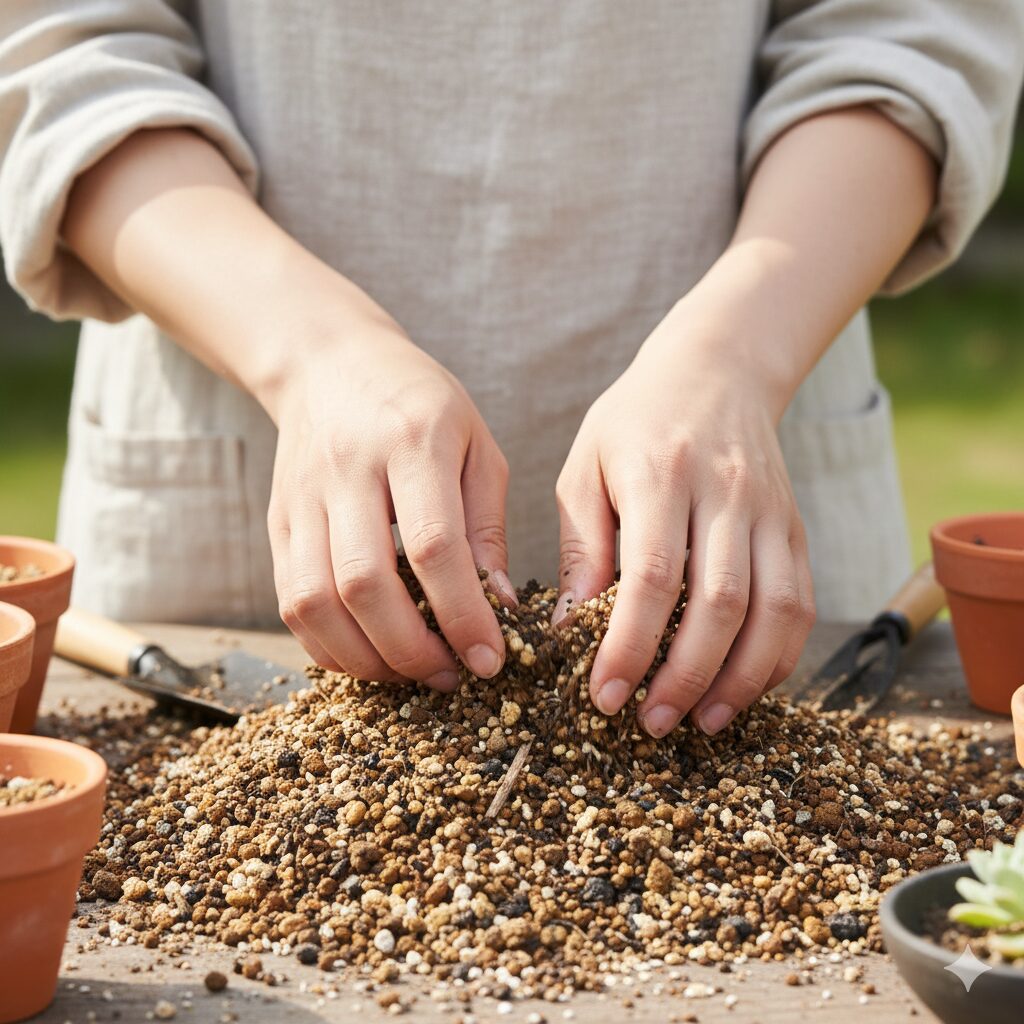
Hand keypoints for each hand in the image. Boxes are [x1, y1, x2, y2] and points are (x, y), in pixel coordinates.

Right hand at [264, 310, 515, 689]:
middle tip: (450, 675)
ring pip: (314, 602)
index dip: (462, 613)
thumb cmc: (421, 406)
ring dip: (365, 658)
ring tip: (410, 672)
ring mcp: (302, 498)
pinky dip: (327, 646)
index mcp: (412, 441)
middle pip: (364, 583)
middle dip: (411, 649)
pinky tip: (367, 655)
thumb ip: (487, 526)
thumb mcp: (477, 446)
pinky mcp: (277, 523)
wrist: (330, 365)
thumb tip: (502, 607)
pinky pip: (289, 602)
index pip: (433, 544)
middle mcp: (348, 470)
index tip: (489, 659)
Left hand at [554, 297, 814, 736]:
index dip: (631, 645)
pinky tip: (744, 687)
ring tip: (701, 723)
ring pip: (775, 610)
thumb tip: (569, 631)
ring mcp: (770, 510)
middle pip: (720, 604)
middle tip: (649, 724)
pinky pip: (801, 602)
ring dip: (740, 679)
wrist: (716, 368)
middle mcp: (725, 493)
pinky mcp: (795, 527)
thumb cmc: (633, 423)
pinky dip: (778, 655)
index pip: (652, 576)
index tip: (605, 696)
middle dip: (685, 677)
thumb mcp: (585, 468)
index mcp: (660, 475)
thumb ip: (582, 548)